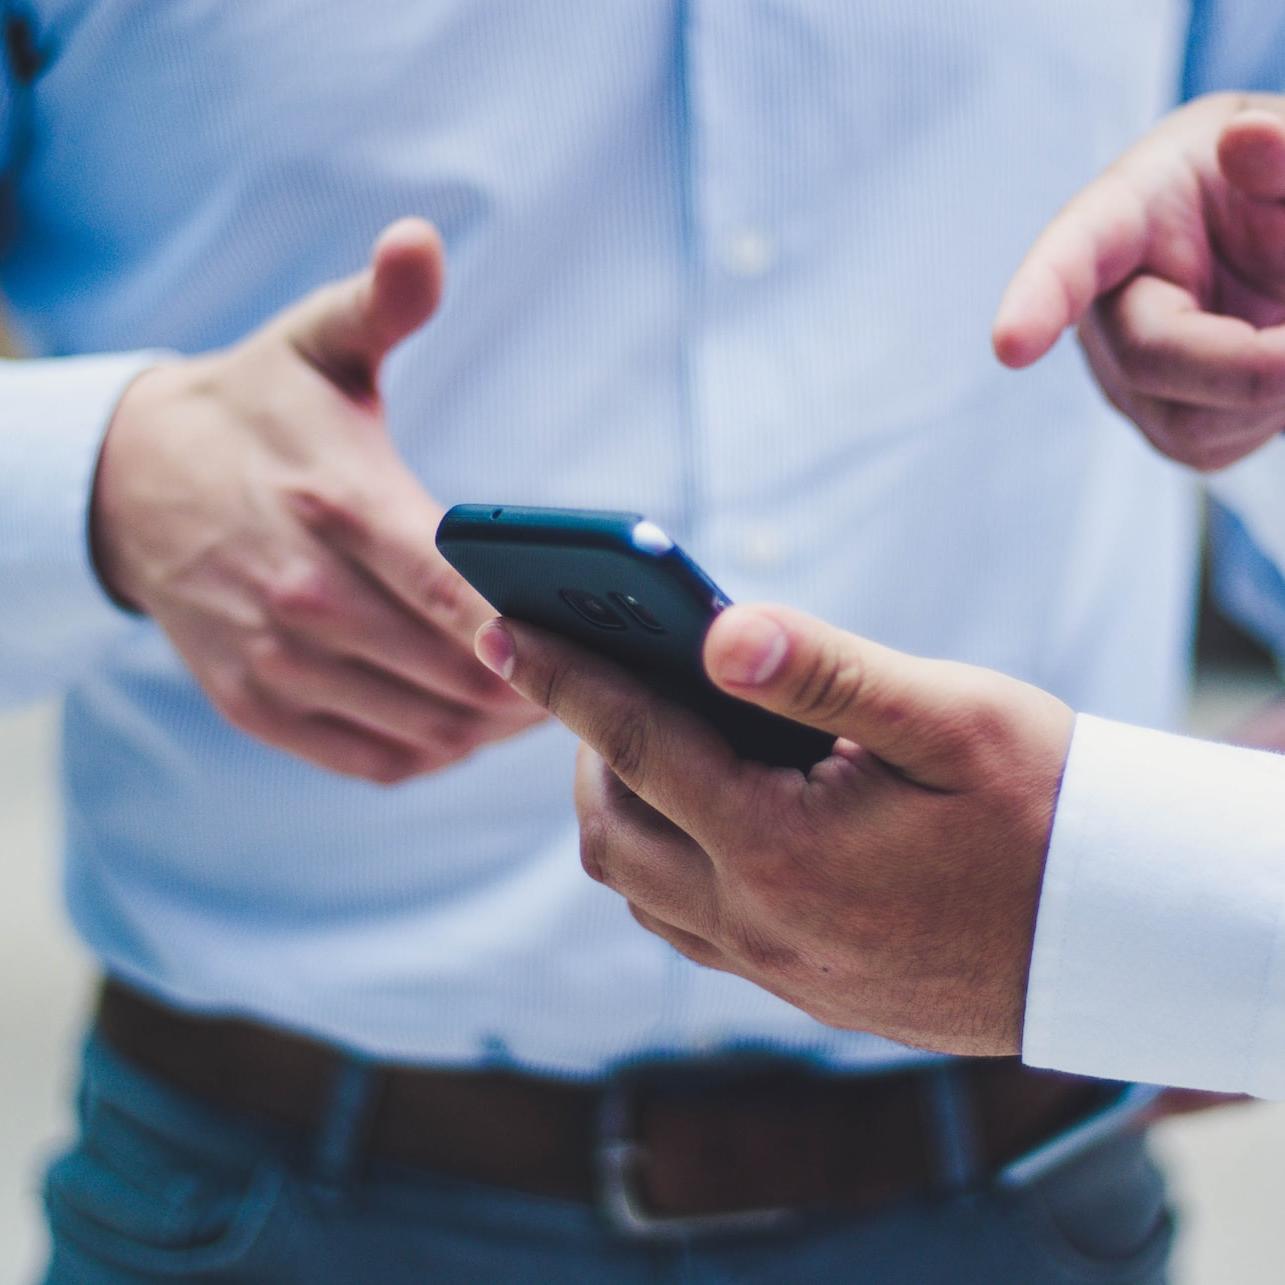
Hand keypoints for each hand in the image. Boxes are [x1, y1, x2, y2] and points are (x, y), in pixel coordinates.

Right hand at [91, 218, 541, 782]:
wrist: (133, 484)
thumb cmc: (257, 413)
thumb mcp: (315, 343)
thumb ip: (380, 303)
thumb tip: (421, 241)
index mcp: (338, 505)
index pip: (455, 590)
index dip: (532, 630)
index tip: (595, 642)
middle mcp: (304, 595)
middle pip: (457, 675)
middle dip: (539, 684)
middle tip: (599, 675)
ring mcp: (276, 660)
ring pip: (427, 728)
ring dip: (498, 727)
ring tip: (552, 701)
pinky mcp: (259, 705)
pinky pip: (377, 759)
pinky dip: (439, 752)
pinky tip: (474, 725)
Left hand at [475, 605, 1072, 1055]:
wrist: (1115, 934)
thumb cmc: (1045, 808)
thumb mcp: (948, 716)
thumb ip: (824, 669)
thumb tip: (716, 629)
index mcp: (780, 847)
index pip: (634, 744)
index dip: (560, 677)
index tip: (497, 626)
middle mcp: (758, 921)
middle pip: (612, 828)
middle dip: (584, 746)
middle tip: (594, 676)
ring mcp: (773, 966)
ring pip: (639, 886)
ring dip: (620, 806)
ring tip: (642, 737)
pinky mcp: (797, 986)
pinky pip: (685, 924)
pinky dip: (662, 859)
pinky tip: (700, 811)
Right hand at [994, 93, 1284, 471]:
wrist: (1277, 244)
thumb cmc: (1272, 184)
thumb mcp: (1280, 145)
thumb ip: (1281, 147)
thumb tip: (1248, 140)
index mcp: (1121, 216)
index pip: (1068, 257)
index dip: (1036, 301)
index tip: (1010, 347)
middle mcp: (1106, 310)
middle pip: (1152, 356)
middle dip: (1249, 363)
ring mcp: (1130, 382)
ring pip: (1195, 420)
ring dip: (1274, 383)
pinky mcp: (1175, 432)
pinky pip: (1221, 440)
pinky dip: (1274, 408)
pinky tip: (1282, 356)